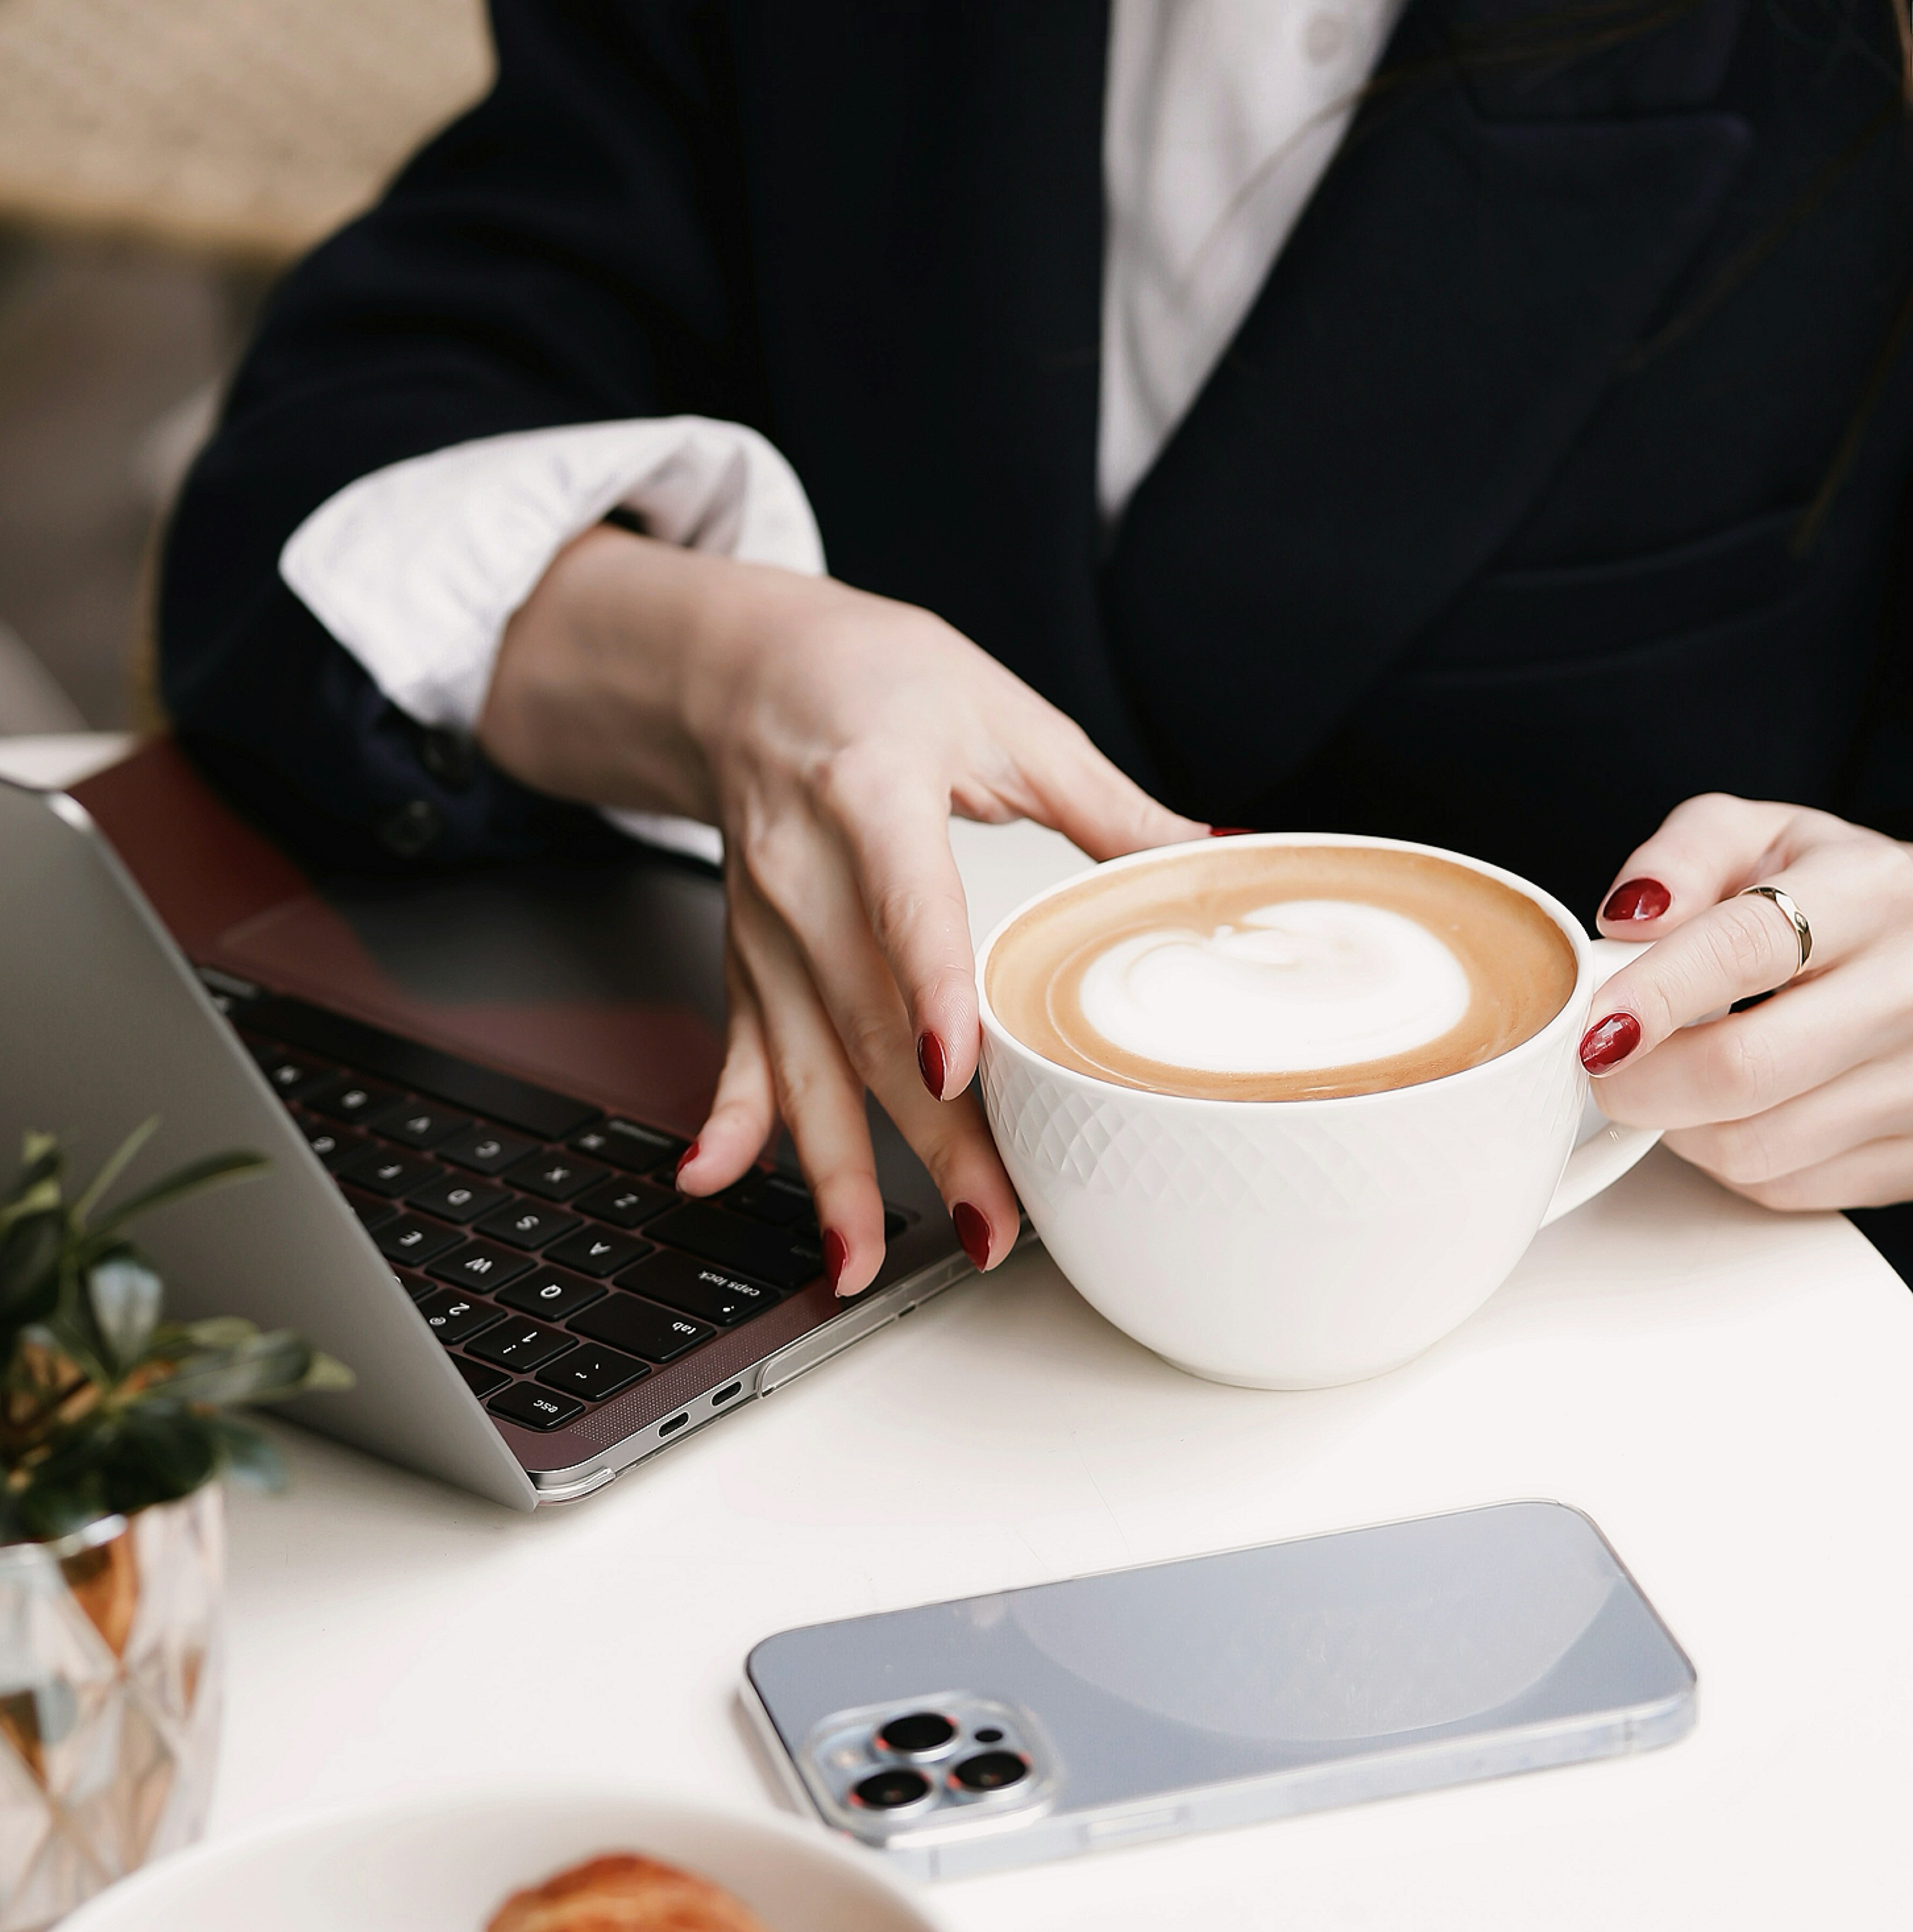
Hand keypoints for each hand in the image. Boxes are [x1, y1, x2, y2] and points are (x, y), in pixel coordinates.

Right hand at [479, 533, 1197, 1290]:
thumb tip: (1219, 858)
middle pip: (866, 1019)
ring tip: (860, 1262)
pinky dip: (729, 1121)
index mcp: (870, 789)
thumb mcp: (1002, 714)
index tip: (955, 1067)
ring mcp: (767, 925)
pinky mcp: (748, 956)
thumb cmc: (875, 678)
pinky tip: (712, 1181)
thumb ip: (1104, 802)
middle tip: (991, 1224)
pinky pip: (740, 1050)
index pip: (901, 898)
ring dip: (834, 1171)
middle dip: (925, 1138)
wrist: (748, 669)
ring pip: (804, 1061)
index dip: (926, 984)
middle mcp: (804, 869)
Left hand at [1582, 797, 1912, 1209]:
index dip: (1655, 992)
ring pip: (1749, 1145)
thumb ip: (1684, 857)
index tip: (1594, 1021)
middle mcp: (1907, 991)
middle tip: (1602, 1057)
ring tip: (1676, 1072)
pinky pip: (1780, 1185)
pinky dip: (1729, 1157)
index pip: (1745, 949)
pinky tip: (1737, 1107)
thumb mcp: (1767, 838)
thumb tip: (1628, 920)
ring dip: (1678, 1121)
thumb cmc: (1837, 896)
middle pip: (1740, 1069)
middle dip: (1638, 1078)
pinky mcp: (1911, 1157)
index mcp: (1870, 894)